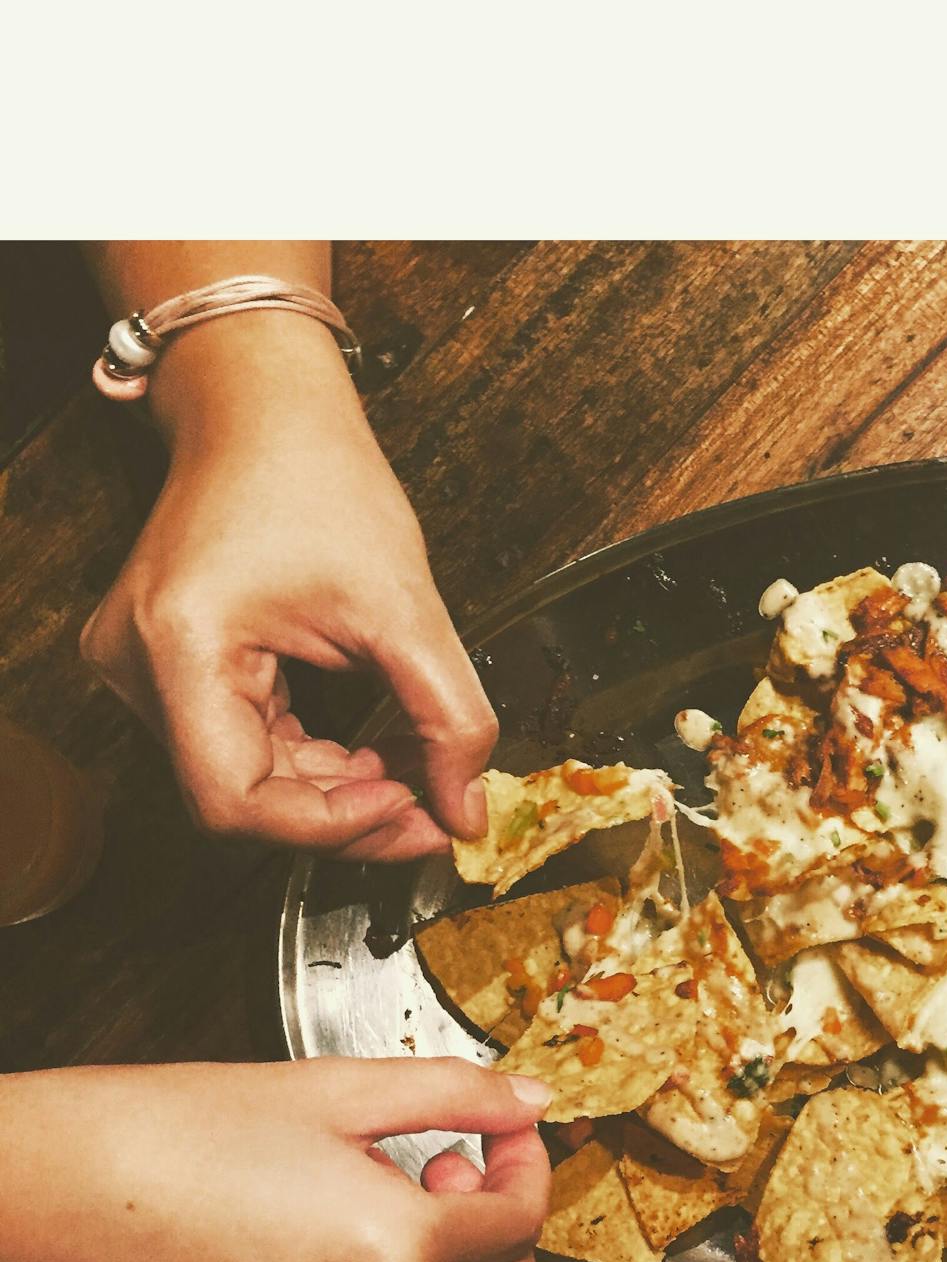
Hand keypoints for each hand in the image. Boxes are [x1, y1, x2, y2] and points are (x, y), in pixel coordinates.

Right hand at [0, 1058, 551, 1261]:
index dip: (527, 1168)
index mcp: (388, 1254)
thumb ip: (454, 1094)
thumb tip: (532, 1101)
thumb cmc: (166, 1131)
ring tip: (363, 1204)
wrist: (30, 1194)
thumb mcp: (331, 1088)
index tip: (503, 1136)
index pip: (521, 1228)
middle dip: (502, 1242)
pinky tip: (302, 1258)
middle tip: (449, 1177)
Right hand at [79, 315, 494, 858]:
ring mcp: (147, 672)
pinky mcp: (173, 672)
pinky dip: (316, 766)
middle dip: (345, 818)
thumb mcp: (407, 607)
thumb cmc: (316, 477)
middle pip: (240, 802)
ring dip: (335, 796)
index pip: (234, 802)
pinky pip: (245, 750)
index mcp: (179, 646)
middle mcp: (140, 668)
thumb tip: (468, 810)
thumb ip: (449, 717)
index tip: (412, 812)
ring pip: (247, 784)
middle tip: (431, 814)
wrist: (264, 411)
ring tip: (411, 777)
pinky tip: (371, 757)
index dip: (329, 827)